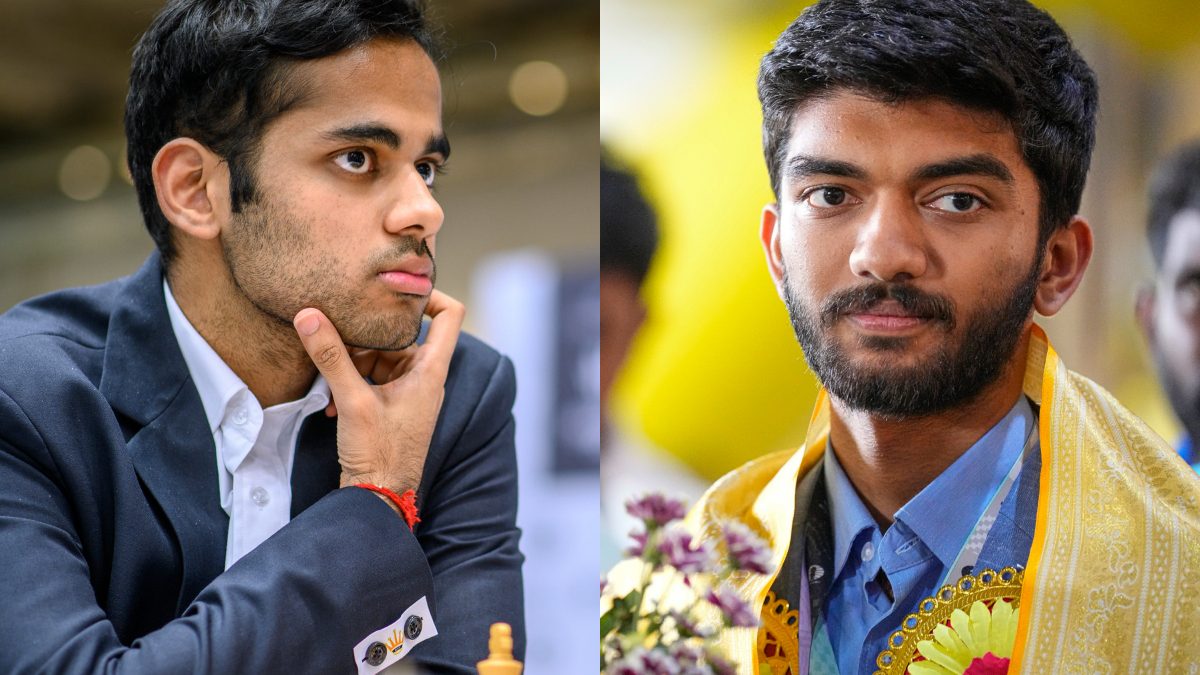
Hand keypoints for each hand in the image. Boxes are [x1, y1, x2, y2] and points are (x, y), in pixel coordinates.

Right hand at [292, 291, 464, 493]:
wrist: (378, 498)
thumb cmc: (379, 454)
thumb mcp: (353, 400)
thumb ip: (332, 356)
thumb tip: (309, 315)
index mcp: (430, 371)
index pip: (449, 315)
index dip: (430, 294)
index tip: (397, 288)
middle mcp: (425, 379)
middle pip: (400, 337)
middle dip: (365, 339)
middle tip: (335, 341)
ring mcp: (410, 394)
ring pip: (381, 359)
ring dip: (352, 365)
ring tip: (329, 382)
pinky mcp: (393, 409)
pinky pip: (373, 381)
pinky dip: (352, 384)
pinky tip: (332, 403)